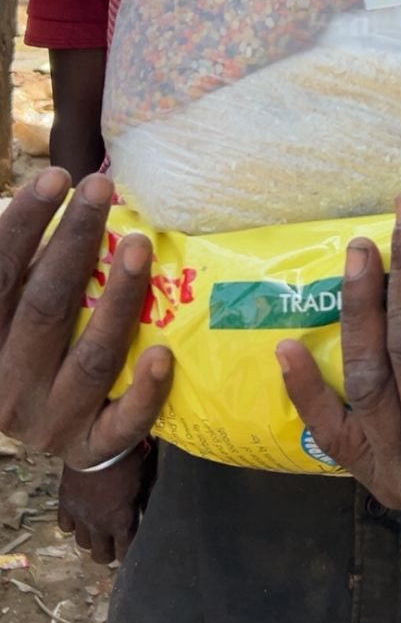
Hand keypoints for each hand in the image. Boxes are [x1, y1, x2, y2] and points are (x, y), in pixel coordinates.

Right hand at [0, 169, 172, 467]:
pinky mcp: (90, 445)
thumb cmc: (31, 341)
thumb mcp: (13, 302)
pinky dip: (143, 392)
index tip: (57, 177)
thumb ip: (25, 263)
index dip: (24, 223)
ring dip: (118, 299)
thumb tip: (59, 188)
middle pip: (46, 306)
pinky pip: (121, 425)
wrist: (42, 427)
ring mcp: (50, 419)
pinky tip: (162, 354)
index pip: (0, 275)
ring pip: (91, 357)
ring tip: (140, 245)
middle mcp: (9, 381)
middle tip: (101, 190)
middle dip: (74, 242)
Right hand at [58, 440, 155, 563]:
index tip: (129, 544)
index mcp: (121, 520)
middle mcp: (99, 525)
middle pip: (101, 556)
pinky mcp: (65, 504)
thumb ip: (142, 501)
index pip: (124, 552)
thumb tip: (145, 509)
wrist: (100, 443)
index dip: (127, 551)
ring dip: (91, 537)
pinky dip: (73, 523)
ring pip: (82, 543)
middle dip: (109, 551)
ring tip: (97, 526)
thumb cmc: (129, 458)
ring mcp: (80, 516)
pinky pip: (65, 526)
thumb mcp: (143, 481)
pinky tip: (80, 514)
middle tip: (113, 540)